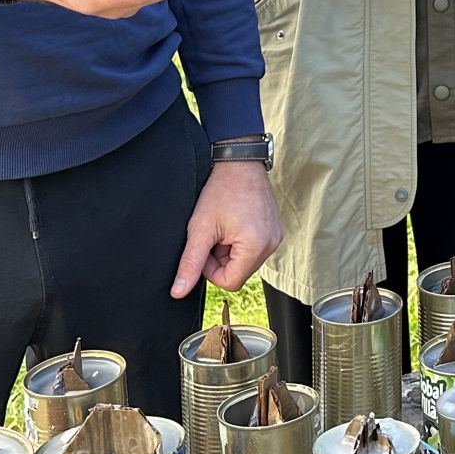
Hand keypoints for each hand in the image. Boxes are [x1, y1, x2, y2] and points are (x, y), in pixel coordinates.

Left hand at [171, 159, 283, 295]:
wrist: (239, 162)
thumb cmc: (221, 190)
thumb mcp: (200, 228)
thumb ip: (190, 263)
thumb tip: (178, 292)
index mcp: (255, 247)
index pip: (230, 282)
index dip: (211, 270)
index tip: (206, 247)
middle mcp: (271, 244)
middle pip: (239, 272)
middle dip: (221, 258)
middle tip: (214, 233)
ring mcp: (276, 237)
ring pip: (246, 261)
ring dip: (230, 250)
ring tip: (225, 226)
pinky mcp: (275, 230)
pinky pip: (255, 249)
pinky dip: (241, 241)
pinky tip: (235, 222)